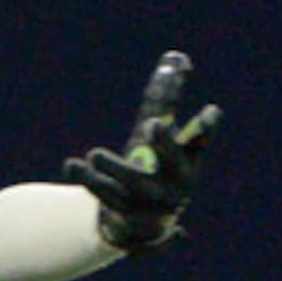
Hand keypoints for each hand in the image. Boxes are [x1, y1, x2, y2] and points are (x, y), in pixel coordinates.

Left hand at [63, 51, 219, 251]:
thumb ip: (164, 99)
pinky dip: (88, 181)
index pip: (200, 141)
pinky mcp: (124, 216)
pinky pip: (105, 197)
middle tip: (153, 123)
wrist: (140, 224)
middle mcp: (175, 182)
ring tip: (94, 154)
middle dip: (166, 143)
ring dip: (114, 169)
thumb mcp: (156, 135)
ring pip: (133, 184)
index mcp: (188, 160)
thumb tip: (175, 56)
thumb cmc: (153, 166)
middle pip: (174, 162)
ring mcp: (151, 202)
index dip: (206, 128)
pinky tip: (72, 165)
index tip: (209, 111)